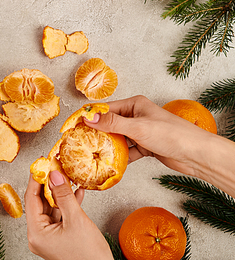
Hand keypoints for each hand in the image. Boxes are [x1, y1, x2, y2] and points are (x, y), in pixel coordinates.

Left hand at [25, 171, 112, 259]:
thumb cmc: (89, 256)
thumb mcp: (76, 220)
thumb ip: (63, 195)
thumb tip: (54, 175)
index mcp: (36, 233)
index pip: (31, 199)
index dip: (36, 180)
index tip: (40, 164)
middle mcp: (38, 236)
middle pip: (40, 203)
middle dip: (49, 184)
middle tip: (54, 167)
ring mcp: (48, 237)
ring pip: (51, 208)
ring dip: (60, 193)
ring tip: (66, 176)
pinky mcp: (58, 237)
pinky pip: (59, 215)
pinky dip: (67, 204)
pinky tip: (76, 192)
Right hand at [83, 95, 219, 178]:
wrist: (195, 154)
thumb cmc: (171, 134)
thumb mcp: (138, 127)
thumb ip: (112, 123)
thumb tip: (89, 117)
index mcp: (134, 104)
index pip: (105, 108)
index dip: (88, 116)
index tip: (72, 125)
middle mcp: (136, 116)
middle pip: (109, 123)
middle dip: (95, 132)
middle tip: (78, 142)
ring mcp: (140, 131)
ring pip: (117, 138)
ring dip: (107, 146)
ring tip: (90, 153)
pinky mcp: (144, 146)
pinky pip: (126, 151)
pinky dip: (119, 157)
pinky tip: (110, 163)